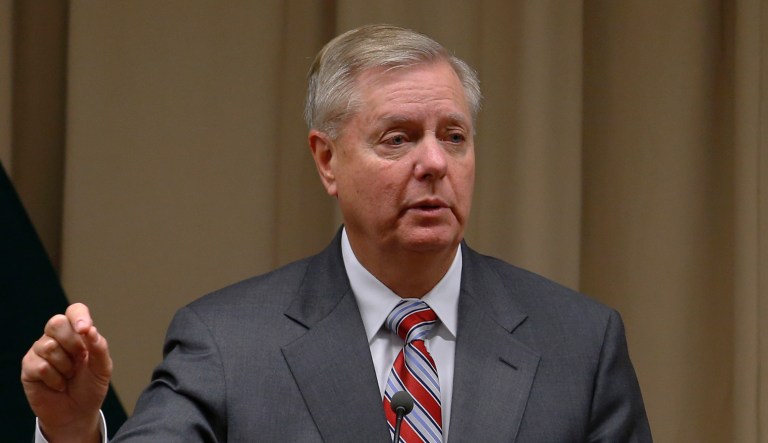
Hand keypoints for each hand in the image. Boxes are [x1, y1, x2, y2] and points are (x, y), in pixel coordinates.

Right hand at [21, 303, 111, 442]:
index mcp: (78, 334)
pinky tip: (59, 385)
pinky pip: (40, 366)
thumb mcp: (103, 368)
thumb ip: (99, 348)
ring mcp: (41, 352)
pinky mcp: (29, 367)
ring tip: (69, 376)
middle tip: (80, 360)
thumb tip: (91, 330)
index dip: (78, 316)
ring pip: (48, 346)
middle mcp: (58, 339)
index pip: (74, 311)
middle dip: (72, 343)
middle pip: (56, 322)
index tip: (85, 329)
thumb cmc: (90, 387)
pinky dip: (55, 379)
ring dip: (65, 366)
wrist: (77, 413)